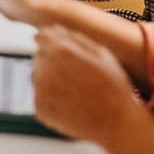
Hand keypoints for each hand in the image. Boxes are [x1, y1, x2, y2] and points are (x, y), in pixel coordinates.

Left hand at [31, 24, 142, 143]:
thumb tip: (53, 29)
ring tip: (75, 90)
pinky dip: (51, 98)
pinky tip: (70, 103)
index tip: (63, 51)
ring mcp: (40, 90)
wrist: (117, 124)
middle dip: (53, 61)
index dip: (52, 41)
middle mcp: (45, 68)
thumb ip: (74, 38)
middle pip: (39, 56)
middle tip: (77, 75)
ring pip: (37, 76)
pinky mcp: (39, 108)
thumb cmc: (113, 88)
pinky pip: (39, 96)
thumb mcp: (102, 53)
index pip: (41, 36)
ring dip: (50, 79)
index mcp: (61, 50)